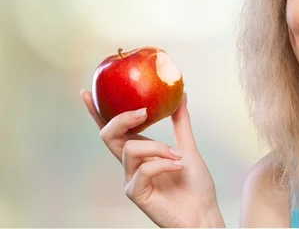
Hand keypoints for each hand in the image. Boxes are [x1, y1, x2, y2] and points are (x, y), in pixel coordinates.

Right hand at [81, 90, 225, 227]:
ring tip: (178, 157)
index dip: (97, 112)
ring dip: (158, 148)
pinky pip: (143, 170)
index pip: (114, 129)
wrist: (203, 211)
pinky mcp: (135, 193)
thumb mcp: (187, 146)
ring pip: (130, 149)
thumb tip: (180, 94)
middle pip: (108, 135)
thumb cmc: (195, 184)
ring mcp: (131, 179)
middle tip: (144, 111)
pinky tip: (178, 167)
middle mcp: (131, 164)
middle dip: (123, 118)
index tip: (88, 92)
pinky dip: (163, 164)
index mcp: (139, 151)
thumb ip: (180, 121)